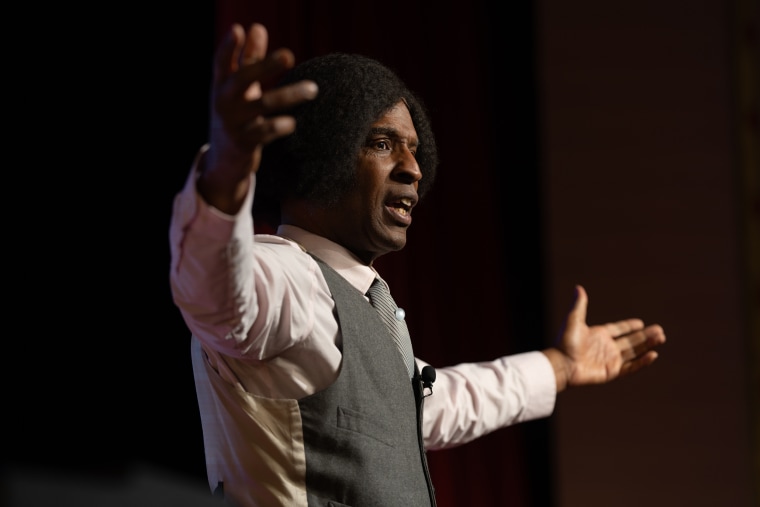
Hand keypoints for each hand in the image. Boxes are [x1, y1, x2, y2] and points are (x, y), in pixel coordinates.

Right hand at [199, 23, 317, 213]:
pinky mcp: (243, 142)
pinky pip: (264, 132)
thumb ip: (248, 58)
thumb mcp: (239, 88)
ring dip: (289, 95)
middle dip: (264, 66)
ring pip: (262, 105)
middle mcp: (223, 101)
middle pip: (243, 79)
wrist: (224, 160)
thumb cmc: (236, 114)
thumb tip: (257, 27)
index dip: (228, 47)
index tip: (238, 30)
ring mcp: (232, 122)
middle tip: (289, 55)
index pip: (222, 62)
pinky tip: (292, 124)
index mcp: (221, 84)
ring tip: (313, 89)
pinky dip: (279, 126)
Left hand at [543, 285, 665, 391]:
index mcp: (598, 334)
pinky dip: (642, 362)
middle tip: (660, 330)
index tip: (641, 323)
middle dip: (645, 336)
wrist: (561, 364)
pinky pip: (631, 367)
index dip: (629, 326)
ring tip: (661, 338)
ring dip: (647, 345)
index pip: (618, 329)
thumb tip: (579, 287)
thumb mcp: (574, 320)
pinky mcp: (611, 372)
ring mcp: (610, 360)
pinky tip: (653, 354)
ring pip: (634, 352)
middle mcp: (606, 347)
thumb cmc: (565, 342)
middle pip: (630, 341)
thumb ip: (579, 305)